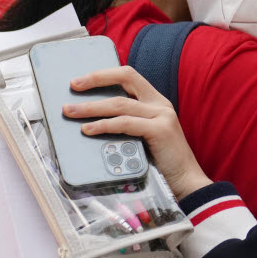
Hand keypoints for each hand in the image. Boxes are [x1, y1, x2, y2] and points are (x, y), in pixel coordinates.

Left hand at [62, 66, 212, 199]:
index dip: (104, 74)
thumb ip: (126, 123)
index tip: (80, 81)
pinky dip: (103, 125)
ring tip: (70, 112)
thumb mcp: (142, 136)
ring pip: (119, 103)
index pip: (128, 75)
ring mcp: (162, 115)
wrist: (186, 183)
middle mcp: (160, 103)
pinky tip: (88, 130)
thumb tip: (90, 119)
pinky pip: (125, 123)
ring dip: (91, 107)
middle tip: (73, 86)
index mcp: (156, 101)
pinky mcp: (160, 130)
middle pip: (125, 78)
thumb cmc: (161, 163)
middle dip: (96, 79)